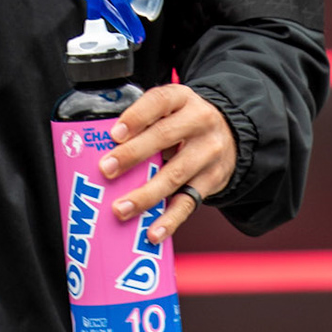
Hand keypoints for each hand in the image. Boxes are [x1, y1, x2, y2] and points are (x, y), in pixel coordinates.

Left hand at [97, 84, 235, 244]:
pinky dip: (169, 220)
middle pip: (165, 137)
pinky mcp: (211, 180)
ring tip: (121, 208)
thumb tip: (101, 146)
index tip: (114, 134)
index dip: (136, 117)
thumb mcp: (169, 108)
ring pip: (175, 175)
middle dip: (132, 155)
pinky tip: (153, 232)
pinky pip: (188, 203)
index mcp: (182, 99)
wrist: (230, 134)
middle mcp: (199, 122)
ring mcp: (208, 152)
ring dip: (145, 195)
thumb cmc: (184, 121)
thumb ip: (143, 120)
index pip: (159, 101)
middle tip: (107, 170)